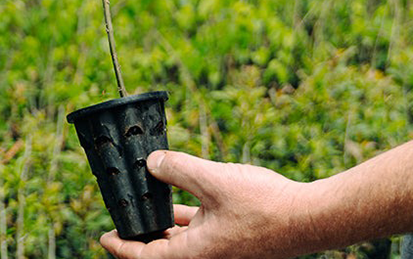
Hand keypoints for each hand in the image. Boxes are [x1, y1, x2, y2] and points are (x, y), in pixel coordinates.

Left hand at [99, 150, 310, 258]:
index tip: (105, 236)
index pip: (148, 258)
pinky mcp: (231, 236)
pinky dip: (183, 215)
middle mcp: (206, 256)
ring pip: (180, 238)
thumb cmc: (263, 205)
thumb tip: (151, 162)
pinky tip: (177, 195)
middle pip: (162, 250)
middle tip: (121, 216)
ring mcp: (219, 247)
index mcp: (196, 254)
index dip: (122, 247)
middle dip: (140, 234)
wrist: (307, 217)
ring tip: (143, 203)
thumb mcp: (213, 180)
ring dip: (161, 222)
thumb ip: (179, 170)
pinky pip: (198, 228)